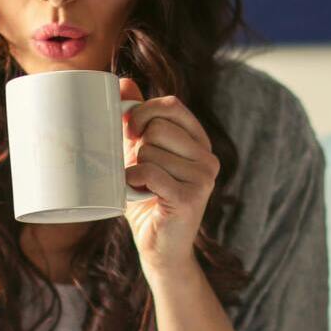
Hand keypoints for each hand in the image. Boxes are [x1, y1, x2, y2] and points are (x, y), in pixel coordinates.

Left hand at [120, 76, 218, 278]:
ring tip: (142, 187)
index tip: (129, 129)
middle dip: (137, 146)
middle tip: (137, 168)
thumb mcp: (140, 154)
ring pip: (151, 150)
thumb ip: (136, 120)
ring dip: (135, 168)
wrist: (159, 247)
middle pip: (159, 126)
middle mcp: (208, 157)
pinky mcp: (191, 197)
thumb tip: (122, 82)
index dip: (143, 111)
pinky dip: (133, 180)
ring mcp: (204, 178)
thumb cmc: (147, 199)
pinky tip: (136, 192)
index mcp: (199, 141)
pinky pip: (150, 172)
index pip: (172, 105)